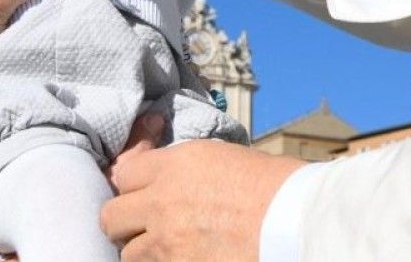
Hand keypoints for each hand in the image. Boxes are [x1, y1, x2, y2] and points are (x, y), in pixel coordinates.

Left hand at [102, 120, 304, 261]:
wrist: (299, 223)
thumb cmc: (280, 187)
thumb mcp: (229, 158)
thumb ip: (188, 169)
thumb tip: (171, 179)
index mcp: (177, 164)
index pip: (124, 171)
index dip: (133, 179)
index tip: (143, 180)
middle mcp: (163, 202)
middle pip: (111, 216)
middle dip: (125, 221)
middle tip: (147, 223)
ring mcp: (168, 243)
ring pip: (128, 254)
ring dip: (145, 251)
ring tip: (170, 248)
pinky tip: (187, 257)